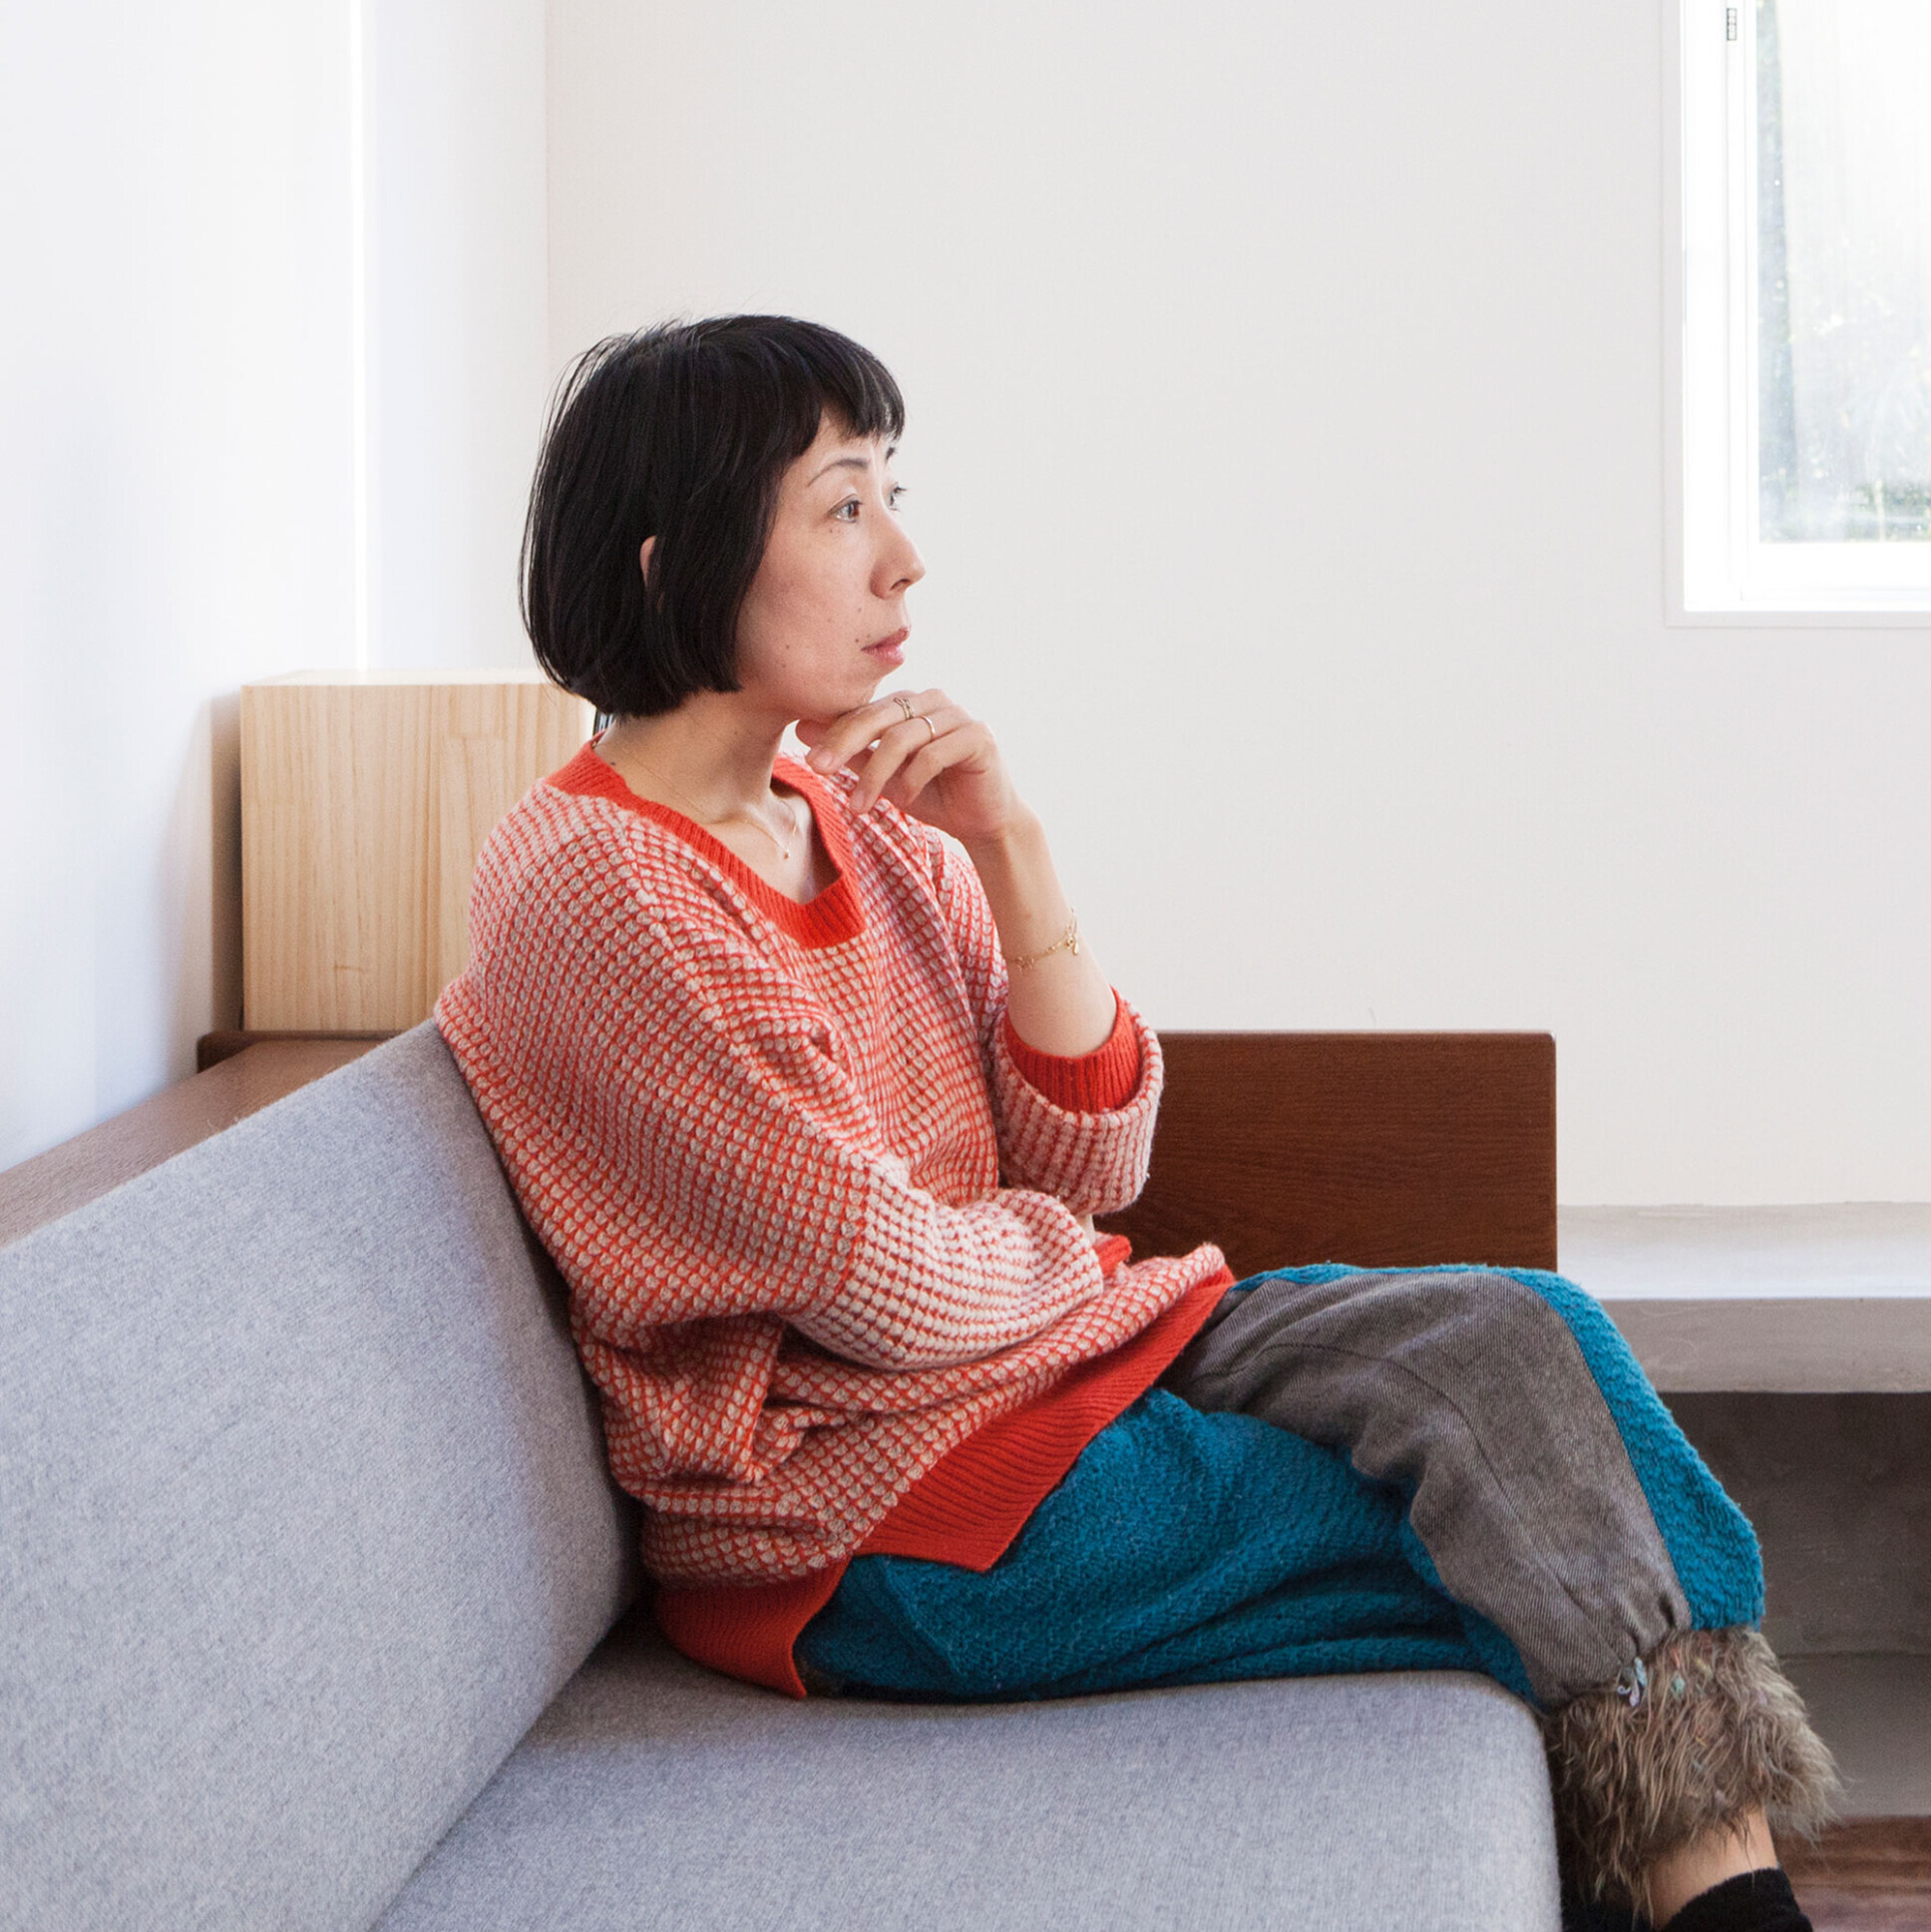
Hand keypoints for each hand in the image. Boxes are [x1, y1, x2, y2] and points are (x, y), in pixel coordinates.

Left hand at [795, 690, 1028, 847]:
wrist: (984, 821)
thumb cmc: (934, 795)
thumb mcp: (885, 777)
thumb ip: (851, 753)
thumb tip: (801, 730)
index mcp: (910, 703)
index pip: (865, 710)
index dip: (834, 734)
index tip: (810, 761)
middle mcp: (934, 701)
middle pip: (879, 716)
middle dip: (845, 744)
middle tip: (819, 770)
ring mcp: (958, 716)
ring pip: (903, 737)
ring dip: (875, 774)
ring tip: (860, 806)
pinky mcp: (978, 737)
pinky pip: (933, 754)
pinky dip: (912, 780)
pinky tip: (905, 802)